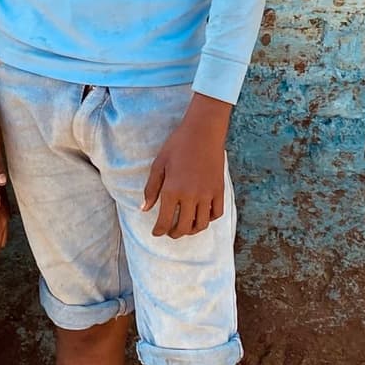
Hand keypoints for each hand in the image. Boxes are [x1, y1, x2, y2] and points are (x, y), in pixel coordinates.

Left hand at [142, 93, 231, 238]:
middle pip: (183, 227)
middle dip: (174, 233)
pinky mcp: (219, 190)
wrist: (203, 131)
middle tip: (170, 231)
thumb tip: (144, 209)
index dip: (159, 231)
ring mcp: (207, 194)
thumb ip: (151, 189)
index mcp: (172, 190)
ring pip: (201, 224)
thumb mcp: (159, 164)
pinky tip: (202, 215)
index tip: (156, 233)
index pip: (164, 221)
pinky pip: (216, 213)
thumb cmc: (178, 145)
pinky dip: (209, 219)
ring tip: (186, 227)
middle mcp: (190, 196)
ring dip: (192, 230)